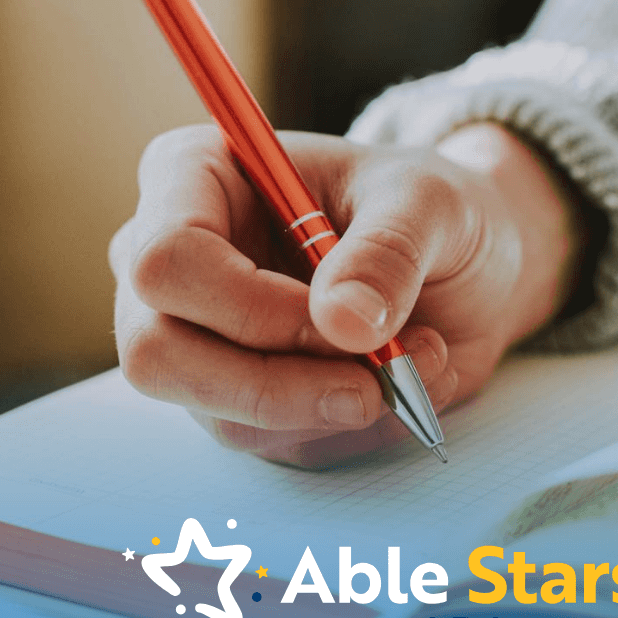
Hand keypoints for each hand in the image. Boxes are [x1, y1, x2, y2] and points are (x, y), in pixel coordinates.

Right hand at [110, 122, 583, 466]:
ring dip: (329, 406)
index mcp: (193, 176)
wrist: (460, 262)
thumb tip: (344, 322)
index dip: (250, 307)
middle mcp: (170, 261)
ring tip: (419, 359)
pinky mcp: (230, 396)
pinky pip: (267, 441)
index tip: (346, 322)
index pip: (166, 259)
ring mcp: (191, 336)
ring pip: (217, 412)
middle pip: (157, 353)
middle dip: (276, 384)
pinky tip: (398, 383)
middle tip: (376, 380)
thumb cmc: (427, 208)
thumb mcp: (431, 202)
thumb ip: (388, 251)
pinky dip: (344, 427)